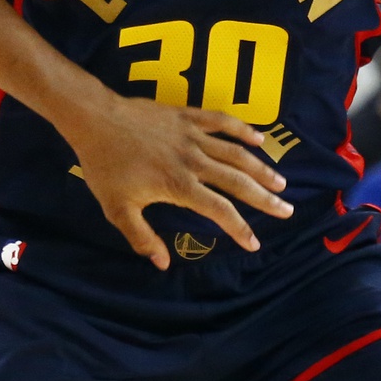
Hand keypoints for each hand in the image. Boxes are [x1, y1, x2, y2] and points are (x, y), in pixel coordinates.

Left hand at [63, 93, 291, 268]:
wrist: (94, 119)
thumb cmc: (104, 166)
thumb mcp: (117, 209)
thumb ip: (141, 237)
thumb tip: (162, 264)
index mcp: (179, 185)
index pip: (219, 211)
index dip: (240, 229)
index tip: (254, 243)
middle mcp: (193, 161)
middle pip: (238, 182)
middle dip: (264, 199)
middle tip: (286, 210)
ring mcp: (192, 136)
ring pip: (236, 153)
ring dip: (261, 168)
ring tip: (280, 183)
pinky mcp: (187, 116)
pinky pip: (221, 122)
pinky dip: (243, 130)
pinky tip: (259, 139)